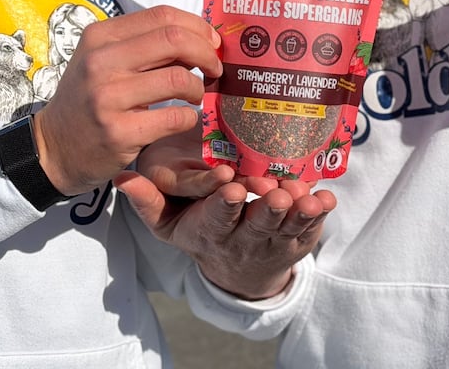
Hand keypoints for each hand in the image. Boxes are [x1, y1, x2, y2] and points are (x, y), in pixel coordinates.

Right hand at [32, 6, 222, 193]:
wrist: (53, 147)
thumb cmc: (87, 98)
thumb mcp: (102, 60)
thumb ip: (142, 44)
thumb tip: (198, 37)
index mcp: (100, 36)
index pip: (161, 16)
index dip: (196, 26)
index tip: (210, 42)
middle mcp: (101, 62)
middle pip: (174, 40)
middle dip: (205, 53)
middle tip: (213, 68)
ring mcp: (108, 98)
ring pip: (179, 79)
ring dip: (198, 87)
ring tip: (195, 95)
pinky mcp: (119, 132)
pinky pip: (174, 117)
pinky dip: (190, 117)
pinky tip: (185, 118)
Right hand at [116, 131, 334, 299]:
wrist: (237, 271)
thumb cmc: (200, 232)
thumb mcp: (168, 224)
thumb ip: (148, 201)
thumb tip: (122, 176)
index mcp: (211, 230)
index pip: (218, 217)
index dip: (225, 205)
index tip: (232, 188)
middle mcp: (244, 237)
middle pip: (257, 225)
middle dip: (266, 210)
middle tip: (273, 193)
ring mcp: (274, 240)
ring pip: (287, 227)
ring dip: (297, 212)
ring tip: (305, 197)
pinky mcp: (298, 240)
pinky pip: (311, 228)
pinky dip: (320, 215)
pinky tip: (326, 198)